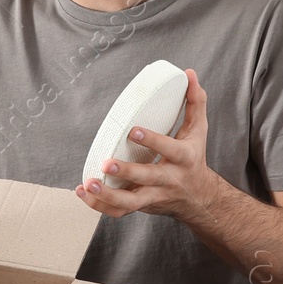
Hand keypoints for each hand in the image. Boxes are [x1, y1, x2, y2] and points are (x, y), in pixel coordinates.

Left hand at [75, 68, 222, 223]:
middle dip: (126, 172)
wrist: (198, 198)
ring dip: (107, 195)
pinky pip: (119, 210)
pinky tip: (84, 192)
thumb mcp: (199, 130)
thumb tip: (189, 73)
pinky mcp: (141, 205)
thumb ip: (195, 101)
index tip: (133, 131)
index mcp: (183, 158)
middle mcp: (168, 180)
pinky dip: (100, 205)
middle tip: (106, 163)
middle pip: (147, 178)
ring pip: (130, 201)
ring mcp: (153, 196)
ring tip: (89, 184)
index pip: (169, 149)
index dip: (152, 141)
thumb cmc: (194, 159)